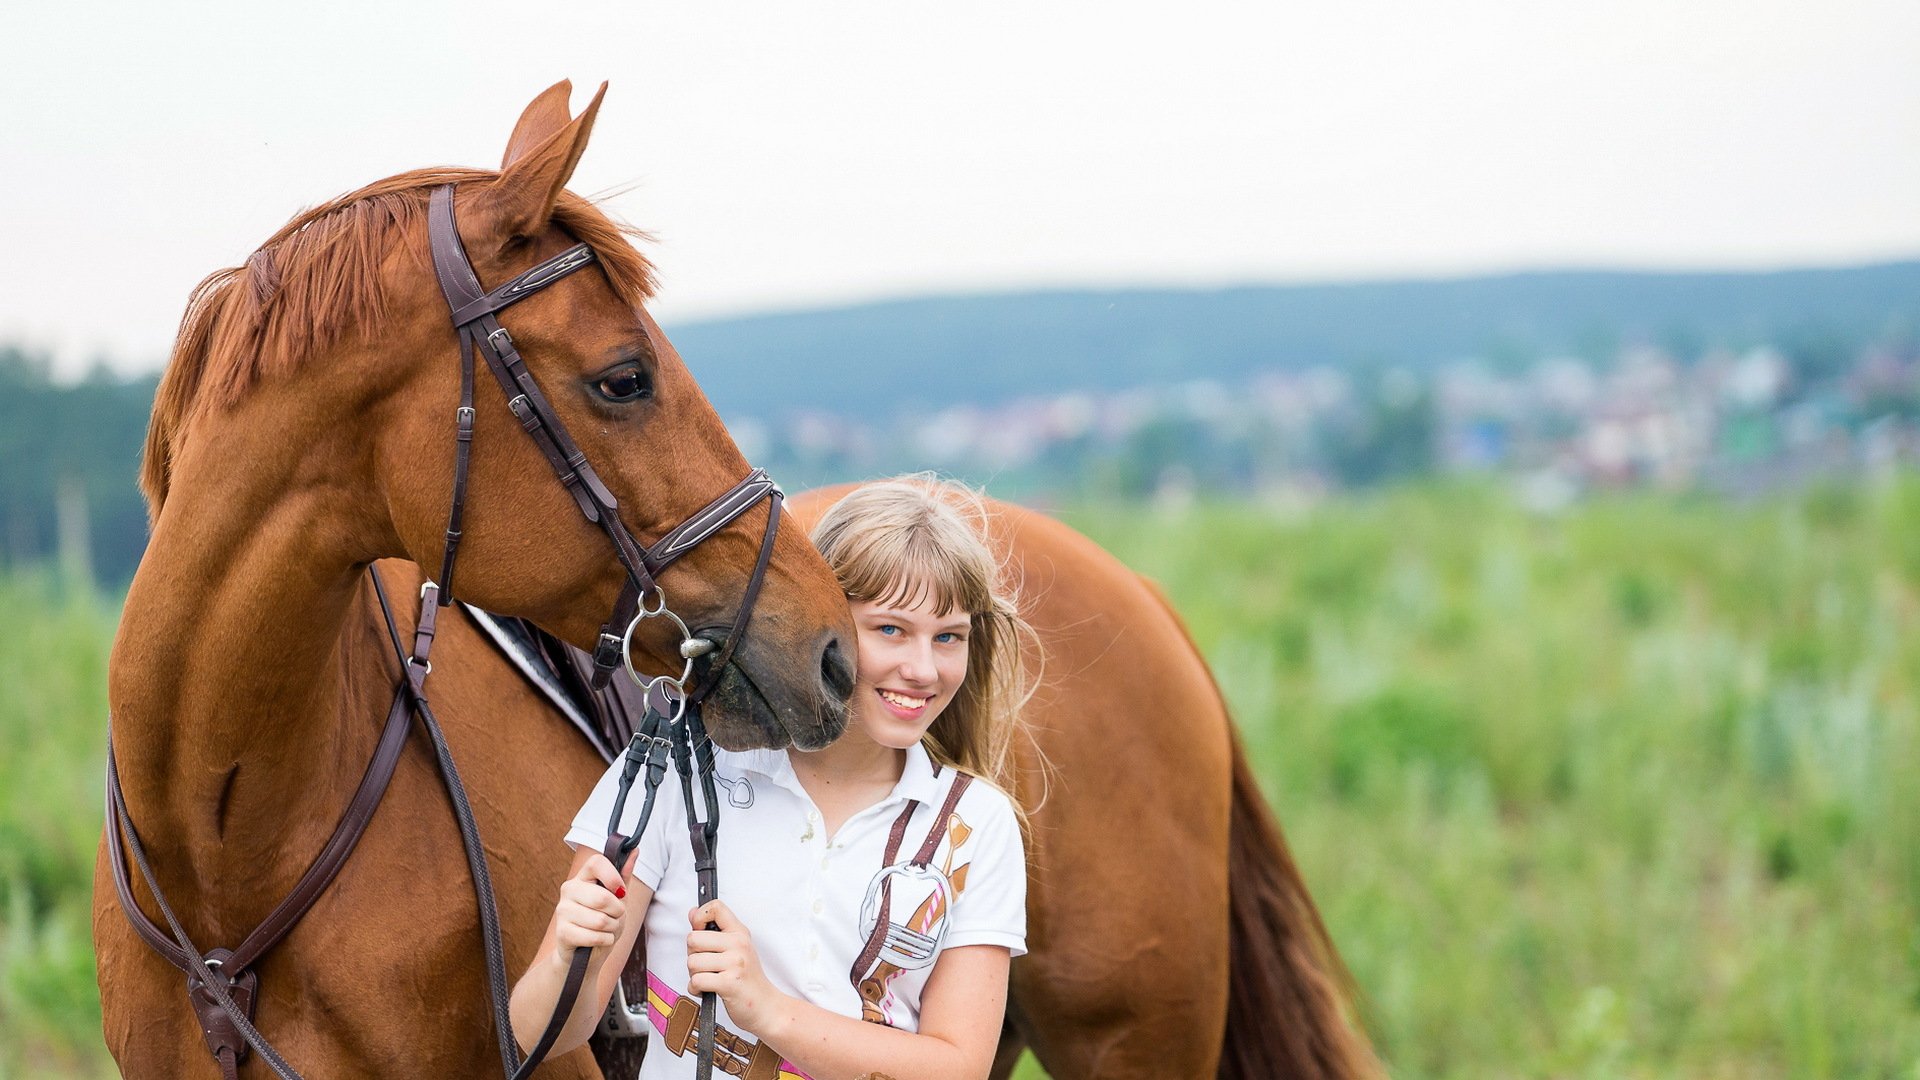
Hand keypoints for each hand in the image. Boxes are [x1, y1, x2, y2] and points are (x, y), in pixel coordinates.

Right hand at [551, 852, 627, 966]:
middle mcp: (569, 889)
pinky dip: (604, 941)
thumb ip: (624, 876)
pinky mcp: (562, 932)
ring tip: (605, 930)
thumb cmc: (604, 922)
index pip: (597, 862)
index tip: (620, 891)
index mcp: (583, 876)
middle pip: (603, 897)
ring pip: (600, 920)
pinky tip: (598, 940)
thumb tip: (635, 850)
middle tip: (614, 917)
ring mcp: (562, 910)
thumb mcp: (618, 899)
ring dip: (612, 929)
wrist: (586, 953)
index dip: (613, 876)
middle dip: (617, 913)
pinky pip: (595, 936)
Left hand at [686, 901, 782, 1035]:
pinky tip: (707, 990)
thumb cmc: (748, 980)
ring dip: (694, 975)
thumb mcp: (736, 949)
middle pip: (693, 938)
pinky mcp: (729, 983)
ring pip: (692, 962)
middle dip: (692, 955)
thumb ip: (714, 931)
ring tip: (709, 979)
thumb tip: (692, 913)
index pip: (715, 907)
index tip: (700, 930)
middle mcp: (739, 944)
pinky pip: (696, 980)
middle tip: (706, 965)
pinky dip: (696, 989)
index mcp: (740, 932)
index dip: (699, 916)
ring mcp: (735, 963)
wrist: (766, 1007)